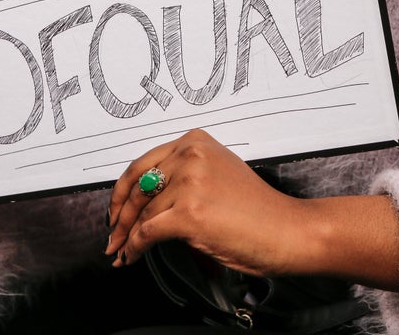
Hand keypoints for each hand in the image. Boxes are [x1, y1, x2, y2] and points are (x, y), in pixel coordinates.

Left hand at [106, 130, 398, 290]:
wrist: (286, 229)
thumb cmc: (257, 209)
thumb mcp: (217, 174)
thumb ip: (183, 176)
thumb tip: (145, 200)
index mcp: (194, 141)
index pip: (143, 163)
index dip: (123, 189)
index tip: (116, 206)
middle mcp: (189, 155)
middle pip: (138, 186)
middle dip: (119, 214)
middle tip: (112, 233)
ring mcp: (188, 182)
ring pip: (141, 213)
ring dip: (127, 236)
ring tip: (121, 251)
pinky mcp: (188, 213)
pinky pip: (147, 232)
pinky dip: (134, 247)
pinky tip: (131, 256)